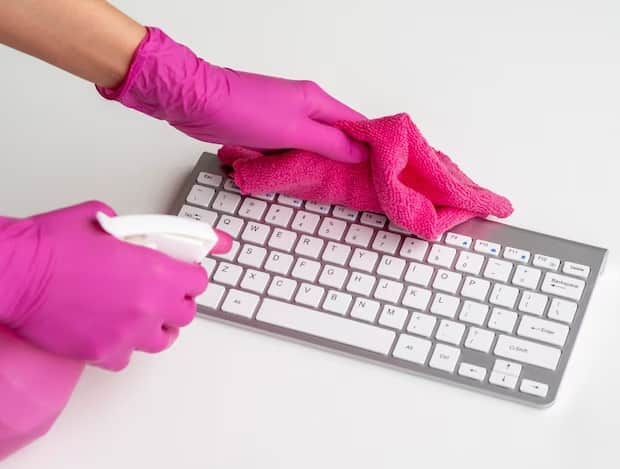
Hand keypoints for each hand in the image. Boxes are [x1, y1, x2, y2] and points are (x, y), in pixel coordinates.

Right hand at [0, 201, 229, 370]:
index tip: (184, 273)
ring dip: (157, 326)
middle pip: (186, 313)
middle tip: (162, 293)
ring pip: (162, 340)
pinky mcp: (103, 353)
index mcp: (156, 270)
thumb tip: (143, 239)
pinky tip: (114, 331)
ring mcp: (127, 334)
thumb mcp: (104, 219)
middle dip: (176, 301)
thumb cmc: (51, 246)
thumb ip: (135, 233)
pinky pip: (127, 357)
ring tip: (142, 315)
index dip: (190, 275)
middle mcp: (148, 306)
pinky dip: (125, 345)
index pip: (198, 280)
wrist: (15, 275)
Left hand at [97, 27, 368, 163]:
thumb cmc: (244, 111)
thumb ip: (329, 142)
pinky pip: (293, 150)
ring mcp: (285, 120)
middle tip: (361, 185)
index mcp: (317, 101)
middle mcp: (304, 108)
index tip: (385, 168)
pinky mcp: (267, 131)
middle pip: (337, 136)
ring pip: (314, 146)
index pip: (357, 124)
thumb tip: (361, 153)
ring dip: (322, 164)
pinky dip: (299, 164)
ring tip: (337, 188)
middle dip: (349, 159)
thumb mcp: (294, 129)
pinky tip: (304, 180)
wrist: (196, 102)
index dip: (373, 146)